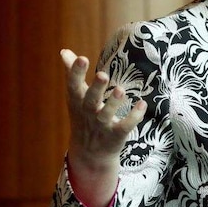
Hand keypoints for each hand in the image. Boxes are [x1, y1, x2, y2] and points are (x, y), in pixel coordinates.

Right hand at [61, 48, 145, 176]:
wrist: (90, 155)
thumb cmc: (84, 117)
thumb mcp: (76, 97)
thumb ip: (73, 74)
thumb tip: (65, 51)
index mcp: (78, 102)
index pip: (74, 86)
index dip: (76, 73)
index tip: (81, 58)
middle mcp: (88, 113)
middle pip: (90, 101)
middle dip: (96, 88)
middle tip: (103, 75)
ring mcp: (102, 126)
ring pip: (106, 115)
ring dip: (113, 103)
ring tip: (121, 90)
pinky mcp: (116, 135)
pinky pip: (125, 126)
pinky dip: (134, 117)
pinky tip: (142, 104)